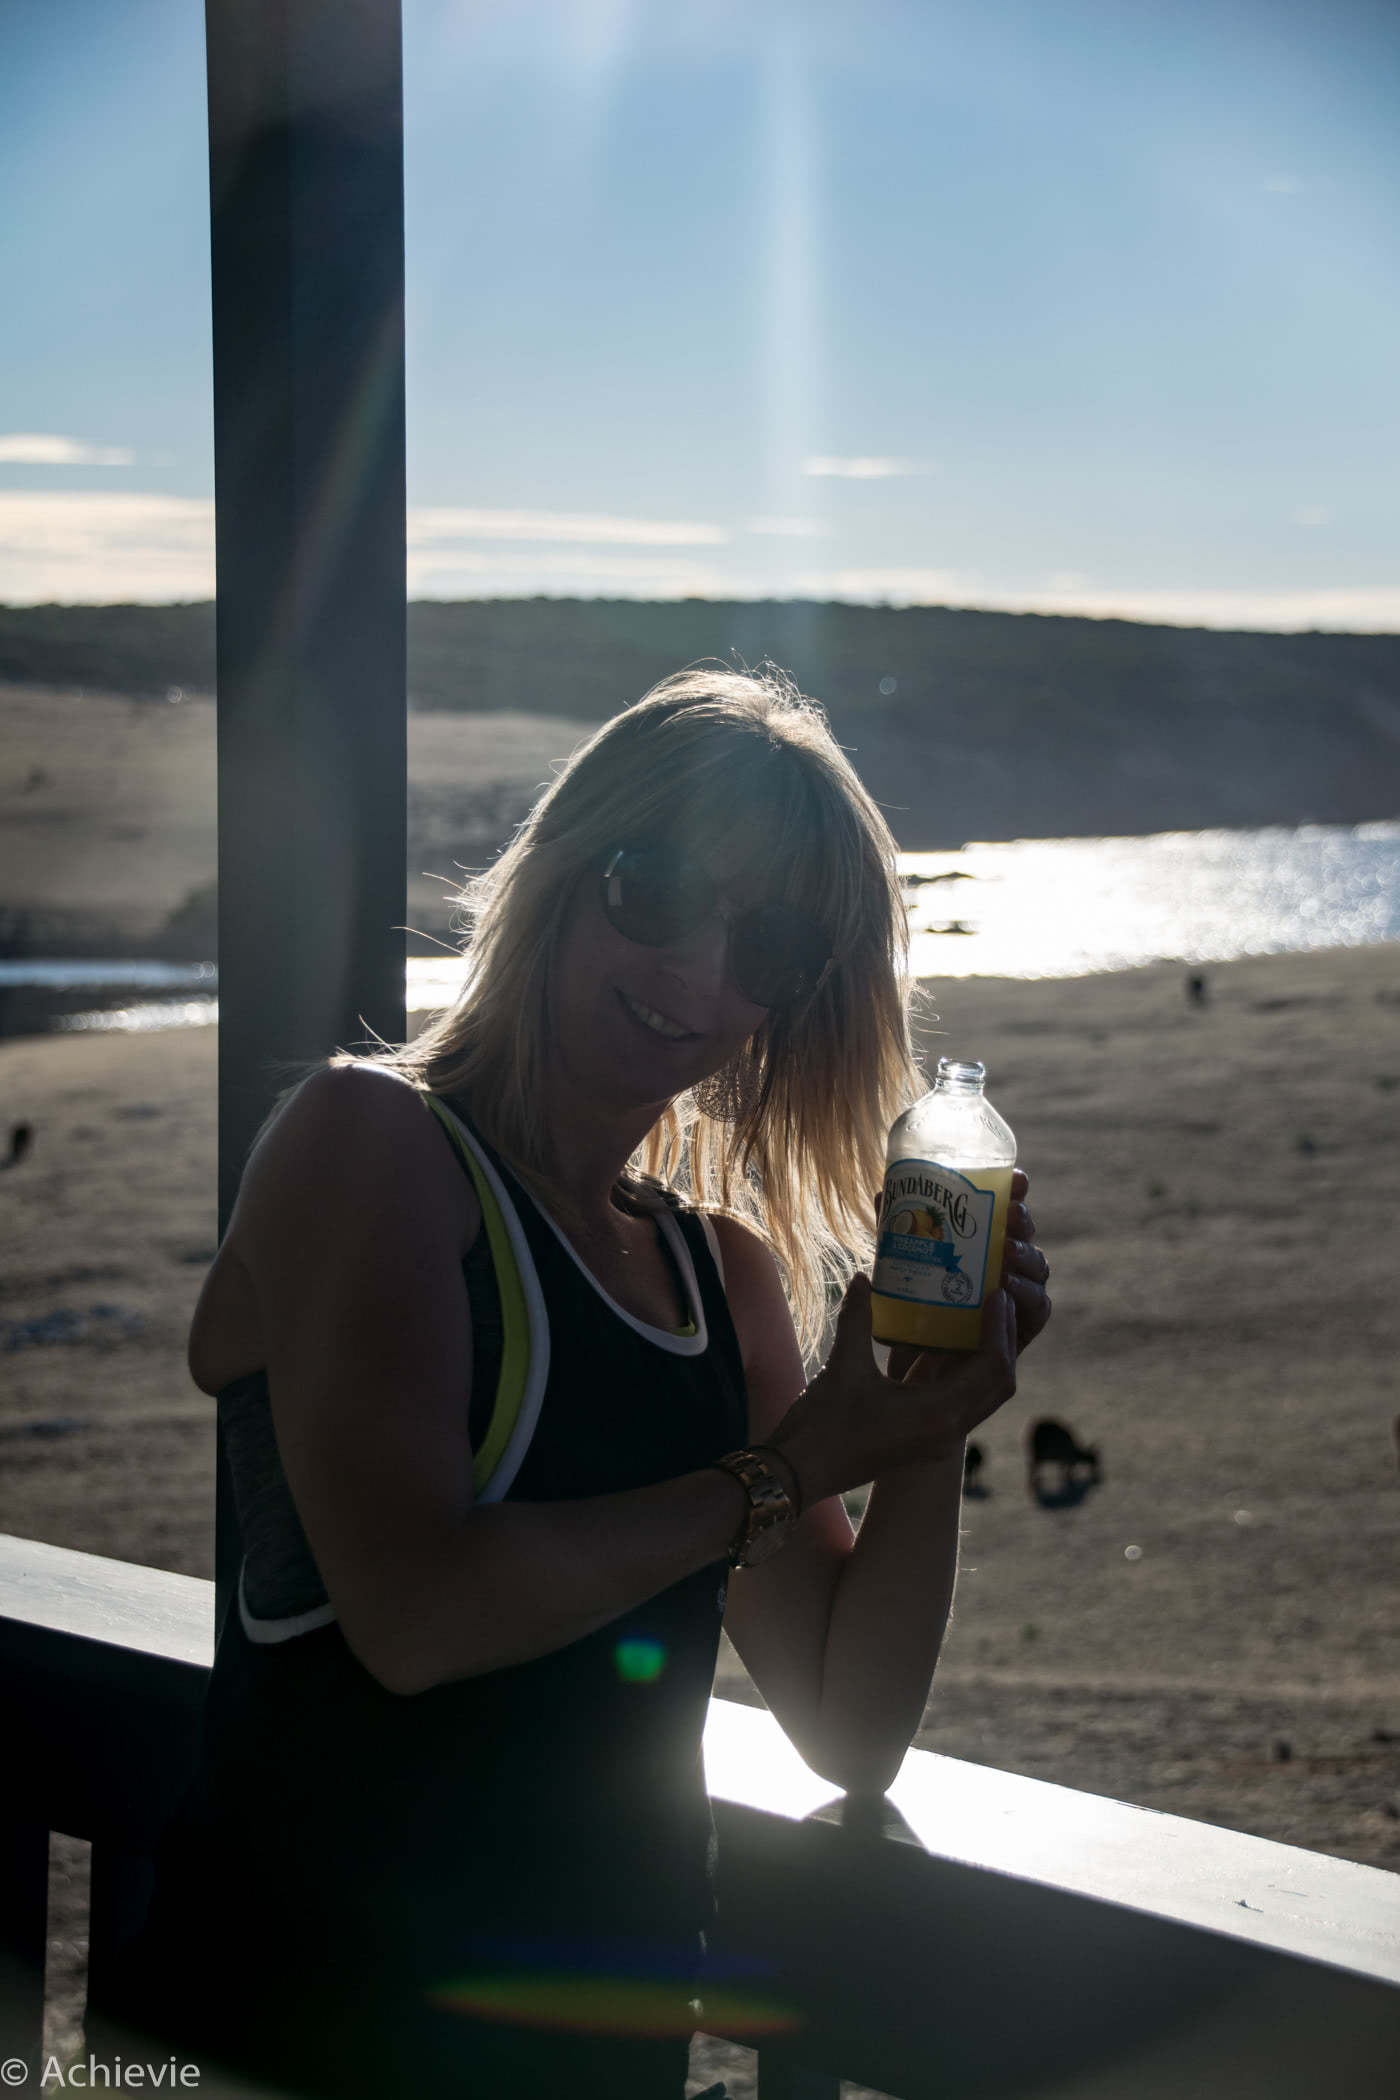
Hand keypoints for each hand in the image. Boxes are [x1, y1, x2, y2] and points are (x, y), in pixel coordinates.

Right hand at [770, 1273, 1018, 1504]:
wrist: (799, 1473)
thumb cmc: (822, 1425)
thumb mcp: (843, 1366)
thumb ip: (857, 1318)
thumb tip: (863, 1279)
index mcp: (937, 1414)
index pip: (991, 1369)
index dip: (1000, 1330)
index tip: (997, 1295)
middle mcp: (948, 1432)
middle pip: (998, 1385)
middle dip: (1004, 1342)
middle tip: (998, 1301)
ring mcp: (938, 1441)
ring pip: (984, 1398)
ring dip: (988, 1360)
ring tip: (981, 1319)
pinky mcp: (925, 1442)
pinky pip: (962, 1405)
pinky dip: (966, 1376)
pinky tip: (948, 1348)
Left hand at [877, 1169, 1050, 1378]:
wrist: (918, 1362)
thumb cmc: (915, 1306)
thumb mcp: (903, 1264)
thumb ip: (895, 1232)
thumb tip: (885, 1192)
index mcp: (986, 1241)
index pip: (1008, 1209)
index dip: (1016, 1191)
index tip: (1016, 1178)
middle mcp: (1007, 1263)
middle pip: (1025, 1234)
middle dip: (1023, 1219)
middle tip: (1010, 1213)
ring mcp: (1019, 1294)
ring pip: (1037, 1267)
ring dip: (1026, 1255)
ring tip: (1007, 1250)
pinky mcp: (1024, 1326)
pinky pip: (1037, 1307)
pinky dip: (1027, 1294)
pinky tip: (1008, 1286)